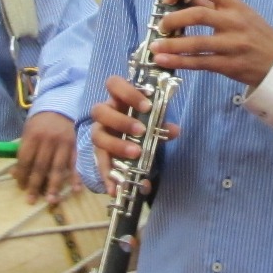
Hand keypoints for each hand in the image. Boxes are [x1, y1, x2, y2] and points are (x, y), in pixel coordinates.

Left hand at [13, 110, 79, 202]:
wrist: (59, 108)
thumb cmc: (39, 123)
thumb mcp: (26, 133)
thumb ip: (22, 152)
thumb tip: (15, 174)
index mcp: (33, 136)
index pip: (26, 159)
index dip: (22, 174)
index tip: (21, 187)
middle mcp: (48, 140)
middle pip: (41, 166)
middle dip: (35, 185)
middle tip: (31, 200)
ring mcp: (63, 144)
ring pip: (58, 168)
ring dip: (54, 186)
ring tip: (51, 200)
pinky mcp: (74, 146)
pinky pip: (74, 164)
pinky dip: (75, 177)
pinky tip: (75, 189)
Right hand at [88, 74, 177, 191]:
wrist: (131, 137)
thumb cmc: (141, 120)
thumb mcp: (153, 120)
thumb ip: (161, 124)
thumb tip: (174, 130)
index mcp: (118, 98)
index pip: (114, 84)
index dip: (128, 92)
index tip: (147, 105)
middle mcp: (104, 113)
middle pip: (99, 111)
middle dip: (121, 121)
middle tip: (142, 131)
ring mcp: (100, 133)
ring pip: (97, 136)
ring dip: (116, 145)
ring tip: (136, 154)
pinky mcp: (99, 152)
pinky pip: (99, 163)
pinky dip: (108, 175)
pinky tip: (115, 188)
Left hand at [151, 0, 272, 88]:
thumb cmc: (256, 35)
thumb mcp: (240, 13)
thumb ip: (213, 4)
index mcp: (235, 4)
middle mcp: (233, 22)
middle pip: (198, 14)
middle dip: (173, 19)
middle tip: (162, 25)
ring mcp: (231, 45)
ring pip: (196, 43)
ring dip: (171, 44)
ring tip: (155, 46)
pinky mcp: (228, 65)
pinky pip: (199, 63)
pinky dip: (178, 62)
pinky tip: (163, 60)